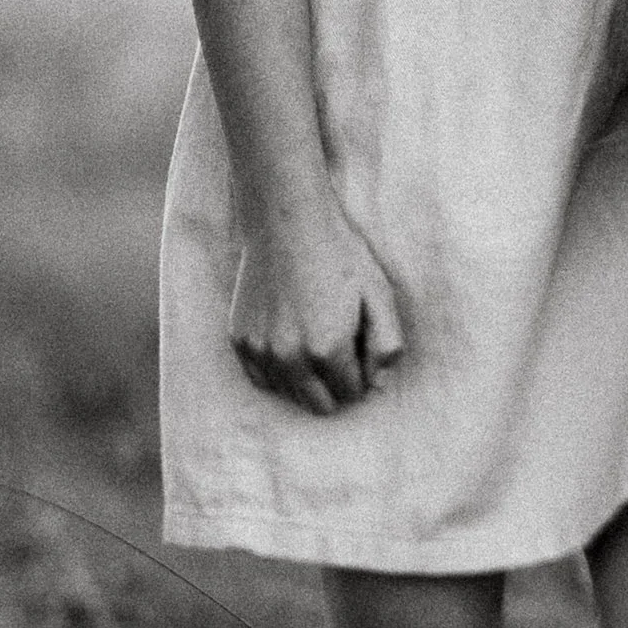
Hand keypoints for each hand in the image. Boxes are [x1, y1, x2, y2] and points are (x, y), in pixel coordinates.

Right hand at [228, 203, 404, 413]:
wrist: (287, 222)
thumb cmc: (340, 255)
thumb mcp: (380, 294)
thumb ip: (387, 345)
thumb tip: (379, 385)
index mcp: (328, 350)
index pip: (351, 394)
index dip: (362, 375)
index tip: (361, 349)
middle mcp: (290, 358)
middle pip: (320, 405)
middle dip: (337, 387)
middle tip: (343, 350)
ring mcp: (261, 351)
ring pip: (290, 394)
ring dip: (307, 380)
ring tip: (316, 339)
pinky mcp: (240, 341)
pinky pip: (262, 380)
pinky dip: (279, 372)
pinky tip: (292, 344)